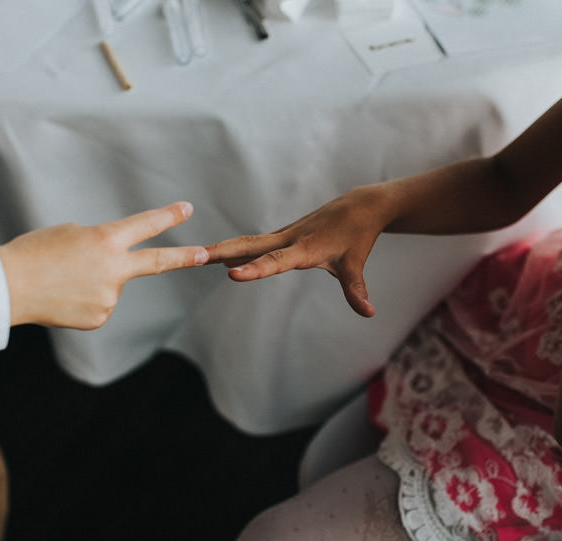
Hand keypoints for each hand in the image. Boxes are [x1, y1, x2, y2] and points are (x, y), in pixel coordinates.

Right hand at [0, 203, 207, 329]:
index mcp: (105, 239)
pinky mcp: (100, 316)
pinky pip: (99, 304)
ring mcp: (109, 296)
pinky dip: (84, 300)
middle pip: (156, 262)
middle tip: (204, 254)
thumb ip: (99, 244)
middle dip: (183, 257)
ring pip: (111, 285)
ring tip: (62, 280)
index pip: (145, 225)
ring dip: (93, 281)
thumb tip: (112, 263)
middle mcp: (114, 269)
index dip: (167, 216)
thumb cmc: (33, 253)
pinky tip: (64, 297)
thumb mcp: (70, 234)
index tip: (186, 209)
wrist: (8, 287)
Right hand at [205, 186, 391, 316]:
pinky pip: (252, 242)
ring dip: (220, 249)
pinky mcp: (282, 235)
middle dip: (221, 252)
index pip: (275, 261)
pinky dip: (232, 248)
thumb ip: (356, 290)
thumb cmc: (357, 237)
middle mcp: (289, 239)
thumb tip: (368, 313)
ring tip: (193, 256)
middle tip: (193, 257)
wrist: (358, 206)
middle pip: (249, 246)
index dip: (254, 269)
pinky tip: (216, 257)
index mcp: (305, 248)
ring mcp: (283, 235)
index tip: (231, 275)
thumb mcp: (356, 264)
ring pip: (247, 242)